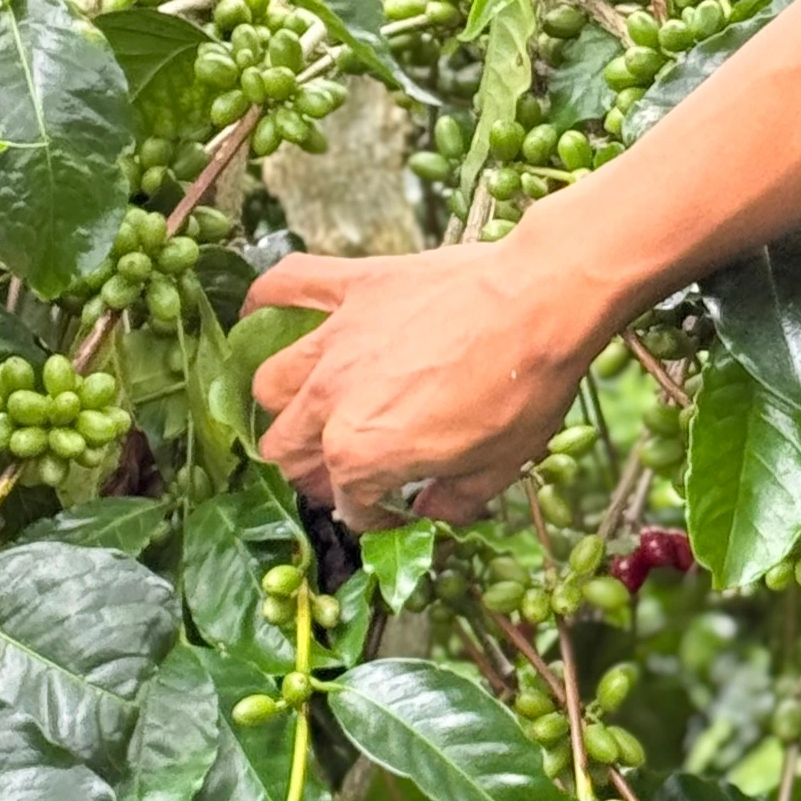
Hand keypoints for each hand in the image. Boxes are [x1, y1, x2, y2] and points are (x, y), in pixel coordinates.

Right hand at [246, 241, 616, 527]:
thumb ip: (455, 500)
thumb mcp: (500, 466)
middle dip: (313, 469)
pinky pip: (285, 286)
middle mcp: (333, 400)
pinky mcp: (351, 287)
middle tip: (349, 467)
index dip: (373, 514)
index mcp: (364, 454)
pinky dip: (265, 301)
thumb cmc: (525, 387)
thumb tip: (435, 512)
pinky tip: (258, 314)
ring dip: (285, 405)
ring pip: (270, 383)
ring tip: (313, 409)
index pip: (348, 502)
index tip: (398, 508)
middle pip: (287, 448)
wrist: (542, 300)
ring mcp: (335, 340)